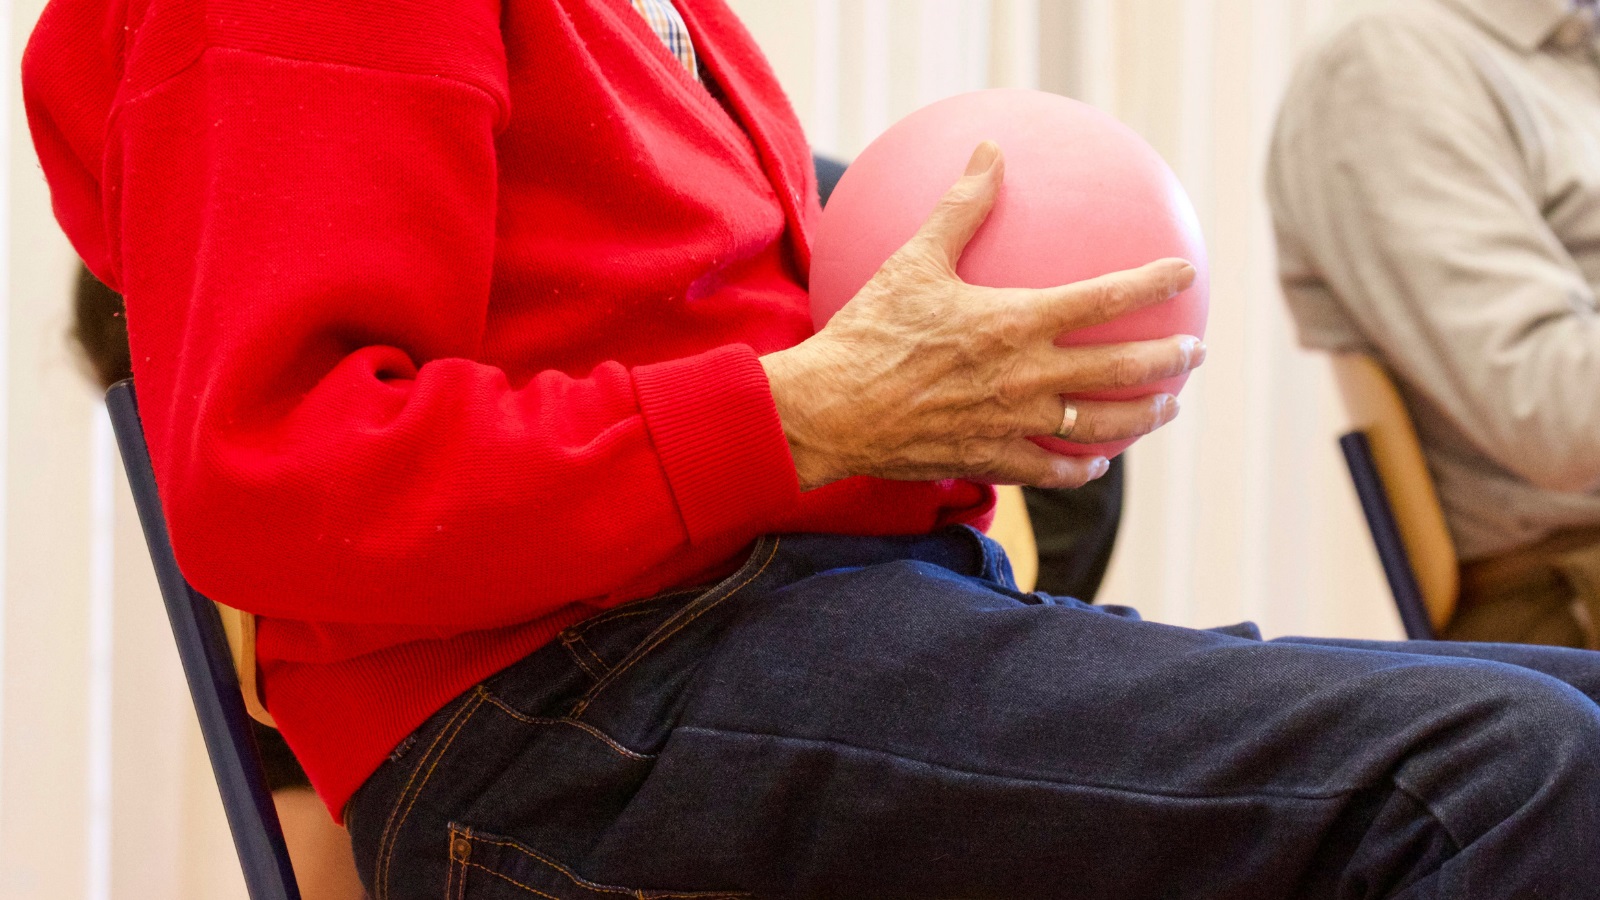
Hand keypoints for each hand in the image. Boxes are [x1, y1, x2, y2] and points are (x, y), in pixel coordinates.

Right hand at [762, 141, 1205, 490]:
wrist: (832, 410)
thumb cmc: (869, 331)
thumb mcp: (913, 259)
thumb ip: (962, 208)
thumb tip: (990, 151)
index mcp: (1016, 322)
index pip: (1104, 299)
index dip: (1152, 284)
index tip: (1187, 272)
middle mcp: (1027, 376)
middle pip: (1121, 370)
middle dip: (1169, 360)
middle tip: (1195, 353)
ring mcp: (1013, 423)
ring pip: (1100, 425)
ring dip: (1142, 416)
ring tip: (1166, 407)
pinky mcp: (991, 459)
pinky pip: (1051, 469)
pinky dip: (1080, 466)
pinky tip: (1095, 462)